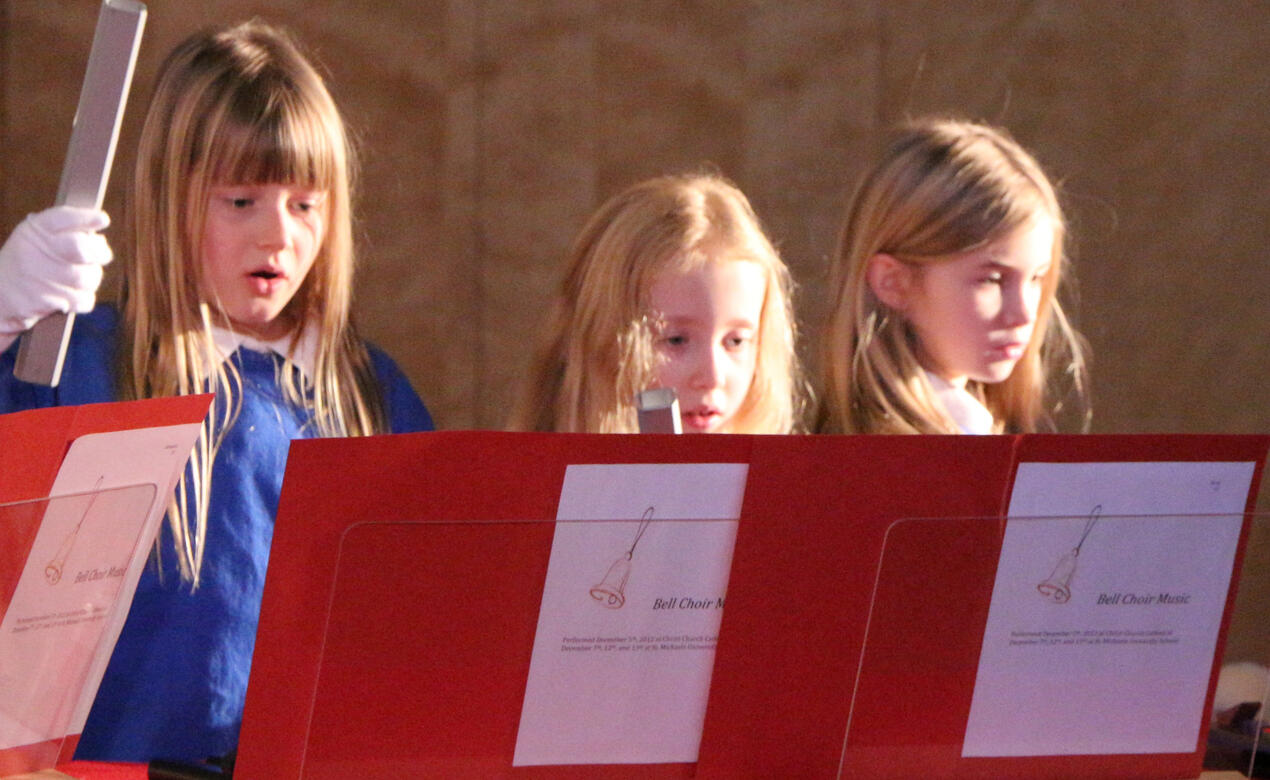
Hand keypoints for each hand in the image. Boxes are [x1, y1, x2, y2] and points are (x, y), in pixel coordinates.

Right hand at [0, 206, 112, 345]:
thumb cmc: (28, 262)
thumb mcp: (38, 237)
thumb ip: (68, 232)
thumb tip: (99, 235)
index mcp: (33, 231)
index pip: (61, 217)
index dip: (85, 218)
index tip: (102, 219)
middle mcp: (32, 251)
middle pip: (81, 249)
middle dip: (99, 253)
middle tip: (101, 256)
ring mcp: (35, 277)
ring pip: (87, 278)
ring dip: (91, 280)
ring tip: (78, 279)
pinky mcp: (42, 301)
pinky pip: (82, 300)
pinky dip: (82, 299)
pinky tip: (69, 295)